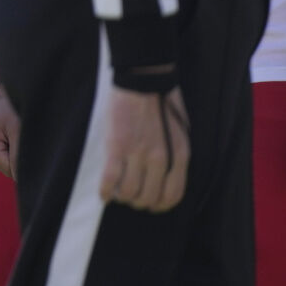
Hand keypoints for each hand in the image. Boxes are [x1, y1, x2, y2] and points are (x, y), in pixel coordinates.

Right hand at [0, 84, 20, 179]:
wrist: (11, 92)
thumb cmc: (15, 106)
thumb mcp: (20, 131)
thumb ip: (20, 158)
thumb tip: (25, 184)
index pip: (12, 171)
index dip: (25, 161)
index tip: (29, 143)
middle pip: (10, 169)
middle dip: (21, 157)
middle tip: (25, 135)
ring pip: (10, 165)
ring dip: (19, 153)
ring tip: (20, 133)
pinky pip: (7, 159)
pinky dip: (15, 151)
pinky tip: (16, 137)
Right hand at [100, 86, 189, 211]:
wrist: (143, 79)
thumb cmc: (163, 102)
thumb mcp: (181, 132)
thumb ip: (177, 156)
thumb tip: (168, 177)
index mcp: (179, 155)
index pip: (172, 196)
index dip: (160, 206)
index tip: (150, 204)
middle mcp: (160, 159)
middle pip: (148, 198)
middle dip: (138, 202)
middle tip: (131, 196)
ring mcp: (138, 154)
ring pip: (129, 193)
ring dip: (122, 197)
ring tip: (117, 192)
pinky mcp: (117, 147)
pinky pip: (110, 180)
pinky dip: (105, 191)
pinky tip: (104, 193)